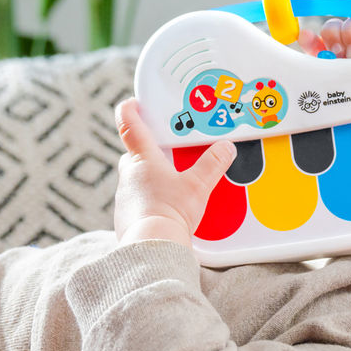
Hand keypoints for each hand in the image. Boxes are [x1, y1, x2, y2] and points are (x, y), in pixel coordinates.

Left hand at [114, 97, 235, 247]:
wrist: (153, 246)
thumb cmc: (170, 212)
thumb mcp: (198, 185)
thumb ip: (213, 164)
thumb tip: (225, 148)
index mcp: (143, 160)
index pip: (129, 126)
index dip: (130, 111)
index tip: (132, 103)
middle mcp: (129, 176)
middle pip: (134, 155)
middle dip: (149, 152)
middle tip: (166, 152)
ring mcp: (125, 198)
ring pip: (136, 180)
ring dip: (151, 180)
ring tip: (173, 186)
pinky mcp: (127, 218)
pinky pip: (138, 204)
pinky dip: (150, 203)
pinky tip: (166, 210)